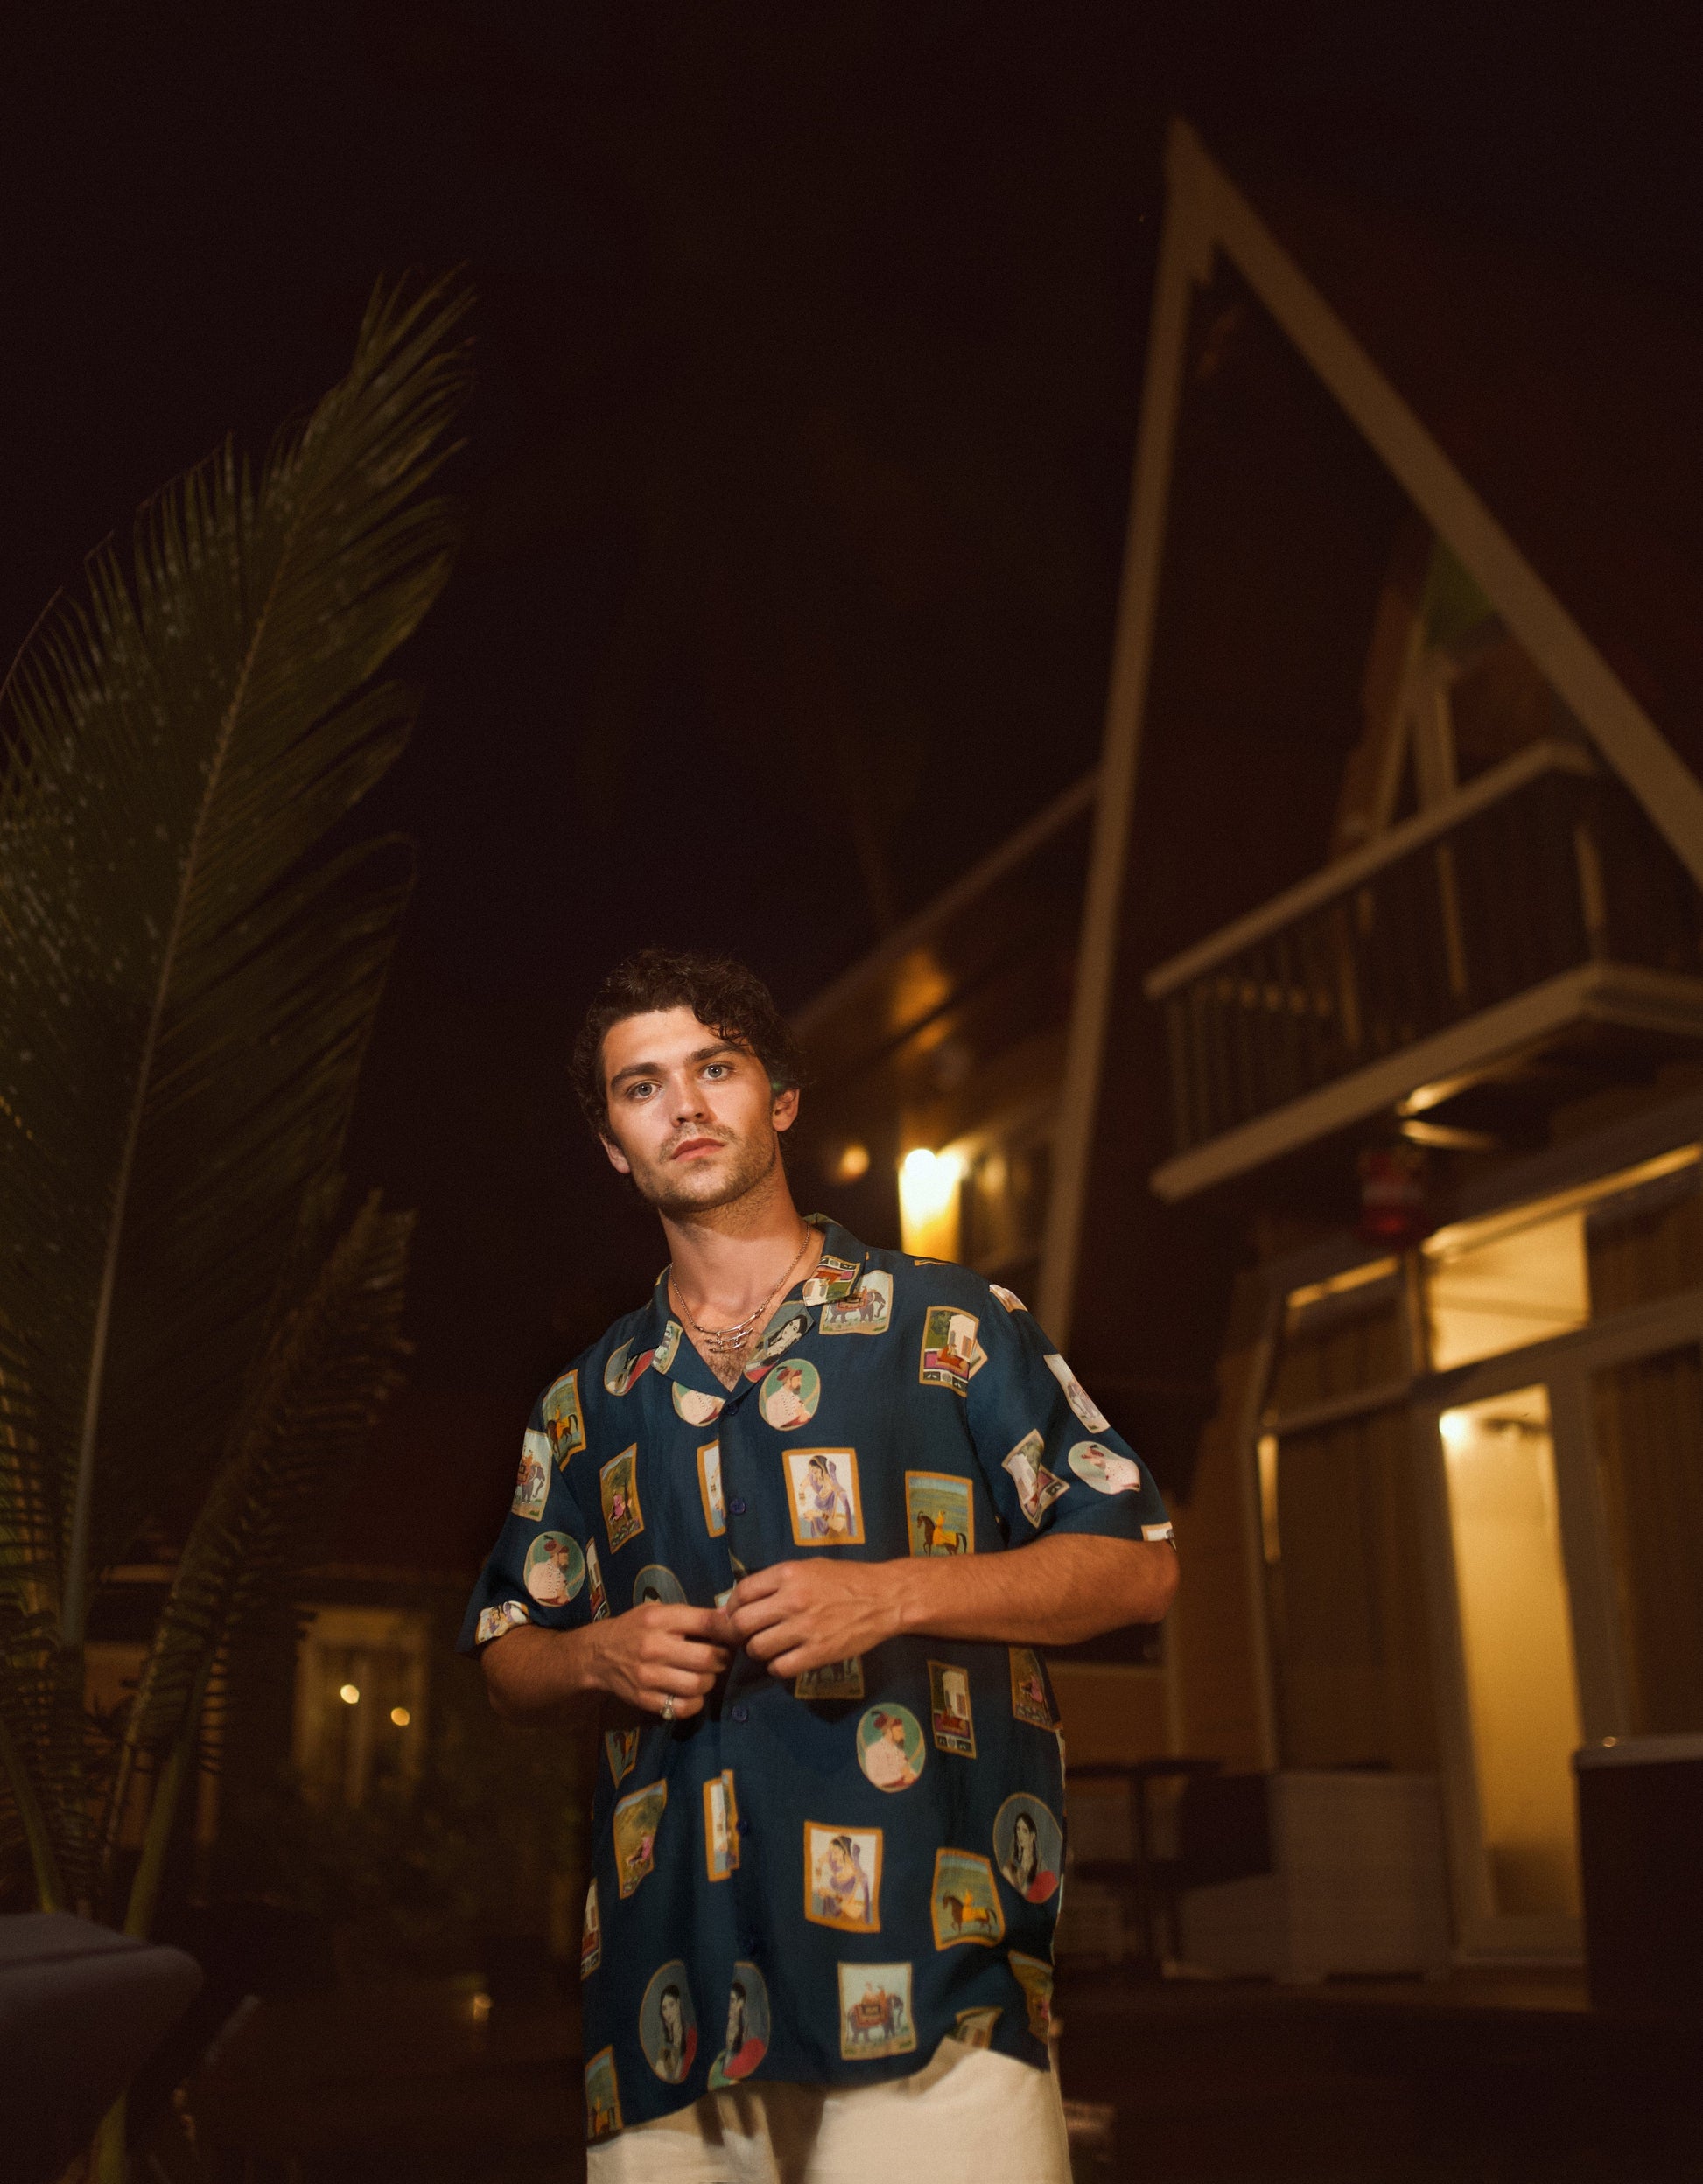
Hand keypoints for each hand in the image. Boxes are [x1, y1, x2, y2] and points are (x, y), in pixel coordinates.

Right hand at [587, 1603, 734, 1718]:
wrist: (598, 1654)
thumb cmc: (635, 1628)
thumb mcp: (659, 1611)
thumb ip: (692, 1616)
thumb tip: (730, 1618)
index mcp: (660, 1619)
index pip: (707, 1623)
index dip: (728, 1630)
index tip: (734, 1635)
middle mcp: (654, 1647)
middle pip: (707, 1658)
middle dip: (722, 1659)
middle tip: (720, 1658)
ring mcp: (648, 1676)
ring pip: (698, 1684)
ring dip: (710, 1681)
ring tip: (705, 1675)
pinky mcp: (644, 1699)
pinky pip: (682, 1707)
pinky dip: (695, 1702)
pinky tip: (692, 1693)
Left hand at [725, 1560, 906, 1676]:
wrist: (884, 1598)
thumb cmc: (846, 1579)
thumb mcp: (809, 1567)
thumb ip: (777, 1581)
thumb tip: (742, 1600)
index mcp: (788, 1573)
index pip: (741, 1593)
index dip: (732, 1607)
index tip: (736, 1614)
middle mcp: (792, 1600)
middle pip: (742, 1623)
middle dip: (738, 1632)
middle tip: (748, 1635)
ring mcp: (805, 1628)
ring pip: (757, 1648)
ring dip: (757, 1651)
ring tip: (769, 1647)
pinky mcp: (818, 1653)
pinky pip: (780, 1667)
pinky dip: (776, 1667)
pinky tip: (784, 1659)